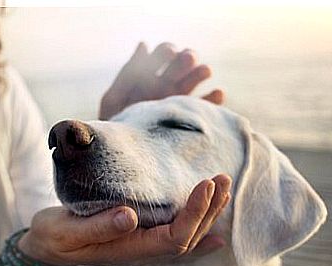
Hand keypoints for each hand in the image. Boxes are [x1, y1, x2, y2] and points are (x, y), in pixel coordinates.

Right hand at [18, 175, 231, 265]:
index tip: (204, 185)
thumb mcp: (68, 231)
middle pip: (187, 238)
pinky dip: (199, 234)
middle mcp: (142, 253)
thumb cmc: (55, 236)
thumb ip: (98, 226)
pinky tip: (216, 231)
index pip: (174, 238)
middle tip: (222, 179)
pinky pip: (176, 241)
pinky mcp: (141, 239)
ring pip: (186, 238)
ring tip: (223, 190)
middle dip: (208, 210)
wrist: (47, 246)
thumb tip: (129, 215)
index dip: (193, 214)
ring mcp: (143, 249)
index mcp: (128, 251)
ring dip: (207, 215)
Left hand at [99, 42, 224, 119]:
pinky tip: (217, 93)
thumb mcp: (114, 100)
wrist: (122, 156)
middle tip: (188, 59)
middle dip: (186, 58)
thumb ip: (128, 74)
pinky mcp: (189, 118)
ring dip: (201, 72)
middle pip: (182, 64)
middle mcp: (166, 85)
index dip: (167, 51)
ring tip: (204, 71)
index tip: (170, 53)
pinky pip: (205, 107)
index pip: (162, 54)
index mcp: (148, 76)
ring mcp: (178, 101)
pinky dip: (213, 99)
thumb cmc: (114, 127)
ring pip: (195, 81)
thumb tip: (144, 44)